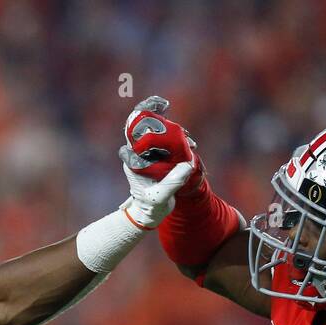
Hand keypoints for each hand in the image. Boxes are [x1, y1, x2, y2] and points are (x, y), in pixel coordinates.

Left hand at [118, 95, 194, 226]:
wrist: (150, 214)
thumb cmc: (151, 206)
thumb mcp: (162, 195)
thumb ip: (173, 181)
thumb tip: (188, 164)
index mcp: (134, 158)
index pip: (134, 130)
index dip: (145, 115)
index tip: (160, 109)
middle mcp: (140, 154)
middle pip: (150, 128)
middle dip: (167, 124)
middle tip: (184, 133)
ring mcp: (150, 156)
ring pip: (161, 135)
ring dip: (177, 133)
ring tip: (190, 141)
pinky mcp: (160, 159)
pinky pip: (169, 144)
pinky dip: (180, 140)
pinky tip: (191, 143)